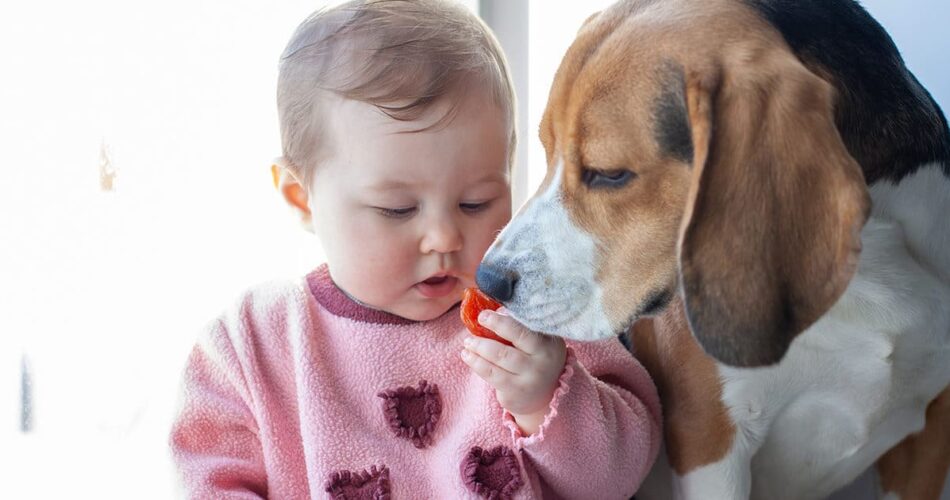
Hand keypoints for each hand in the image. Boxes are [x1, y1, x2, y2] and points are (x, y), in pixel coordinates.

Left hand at [460, 308, 566, 434]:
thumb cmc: (536, 358)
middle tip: (477, 323)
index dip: (501, 322)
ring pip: (498, 359)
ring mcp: (529, 379)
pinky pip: (491, 375)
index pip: (524, 331)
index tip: (484, 315)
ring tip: (467, 342)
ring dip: (478, 348)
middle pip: (510, 345)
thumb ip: (522, 326)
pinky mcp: (515, 392)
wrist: (545, 393)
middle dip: (489, 332)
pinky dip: (476, 363)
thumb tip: (495, 310)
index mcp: (549, 345)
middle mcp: (542, 363)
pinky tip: (468, 356)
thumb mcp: (540, 342)